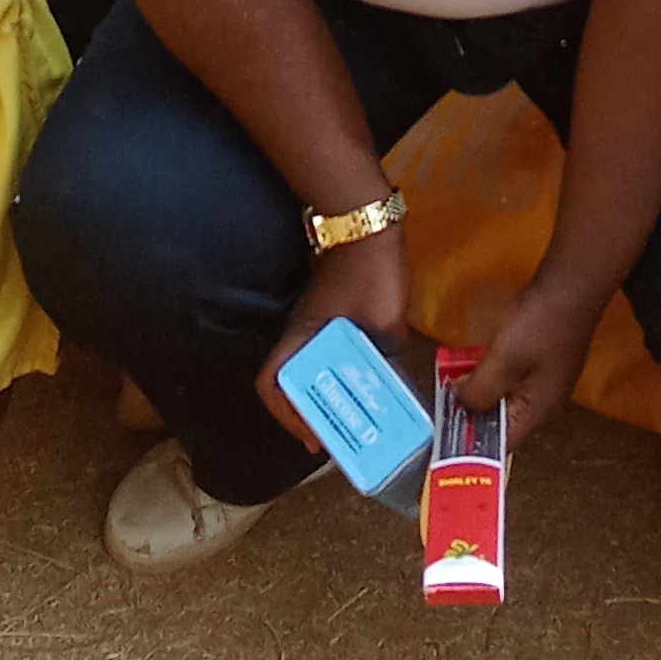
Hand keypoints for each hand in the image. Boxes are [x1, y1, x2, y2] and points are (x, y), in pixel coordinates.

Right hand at [257, 226, 410, 445]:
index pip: (272, 382)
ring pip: (304, 369)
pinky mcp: (326, 313)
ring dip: (319, 395)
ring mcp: (311, 321)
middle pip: (286, 382)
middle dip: (305, 415)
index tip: (314, 436)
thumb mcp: (386, 321)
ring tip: (346, 418)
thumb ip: (385, 351)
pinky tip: (359, 380)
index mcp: (303, 335)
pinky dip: (332, 374)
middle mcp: (298, 332)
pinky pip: (322, 354)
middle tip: (331, 437)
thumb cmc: (371, 270)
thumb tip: (388, 372)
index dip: (286, 415)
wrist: (368, 222)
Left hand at [458, 267, 608, 442]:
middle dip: (474, 412)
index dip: (473, 440)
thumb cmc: (538, 326)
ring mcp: (547, 382)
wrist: (570, 286)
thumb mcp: (502, 360)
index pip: (502, 443)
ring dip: (481, 390)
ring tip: (454, 378)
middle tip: (444, 397)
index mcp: (538, 411)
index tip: (445, 428)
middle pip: (503, 421)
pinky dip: (493, 375)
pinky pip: (513, 379)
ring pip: (507, 398)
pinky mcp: (545, 362)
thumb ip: (480, 390)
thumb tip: (460, 403)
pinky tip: (477, 361)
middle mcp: (545, 404)